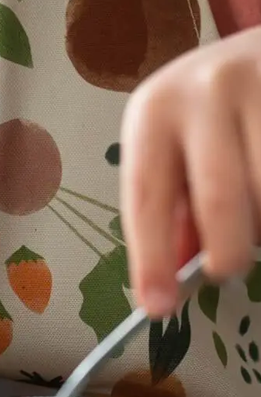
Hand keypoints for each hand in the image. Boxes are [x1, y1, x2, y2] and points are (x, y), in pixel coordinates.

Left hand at [121, 25, 260, 316]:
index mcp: (154, 109)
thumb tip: (175, 270)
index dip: (150, 257)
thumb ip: (174, 203)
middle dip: (226, 252)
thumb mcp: (177, 143)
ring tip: (254, 202)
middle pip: (220, 199)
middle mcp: (204, 90)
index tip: (156, 307)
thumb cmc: (212, 105)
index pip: (147, 194)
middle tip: (226, 268)